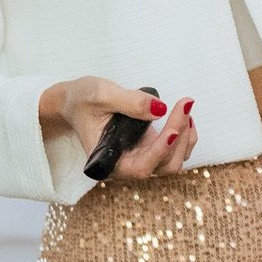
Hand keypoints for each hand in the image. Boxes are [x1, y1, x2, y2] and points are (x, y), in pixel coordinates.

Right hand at [39, 75, 197, 179]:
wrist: (76, 102)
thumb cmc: (82, 101)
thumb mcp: (100, 94)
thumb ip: (130, 102)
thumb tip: (160, 109)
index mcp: (109, 162)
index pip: (141, 166)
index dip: (160, 151)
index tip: (174, 129)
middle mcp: (126, 166)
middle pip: (164, 166)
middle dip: (178, 138)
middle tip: (184, 104)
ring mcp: (140, 158)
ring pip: (173, 161)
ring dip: (185, 137)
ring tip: (185, 107)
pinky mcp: (148, 149)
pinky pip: (173, 151)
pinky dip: (183, 136)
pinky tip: (183, 116)